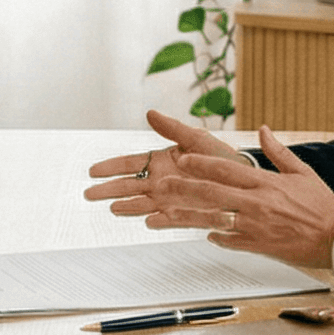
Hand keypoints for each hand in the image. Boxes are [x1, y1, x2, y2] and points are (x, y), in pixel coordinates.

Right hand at [82, 108, 256, 215]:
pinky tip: (146, 221)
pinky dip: (156, 220)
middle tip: (90, 193)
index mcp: (161, 161)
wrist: (243, 178)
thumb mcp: (196, 138)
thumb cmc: (221, 158)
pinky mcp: (183, 213)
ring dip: (126, 206)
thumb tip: (150, 113)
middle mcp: (162, 181)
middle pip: (129, 186)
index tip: (94, 171)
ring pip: (141, 203)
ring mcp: (170, 198)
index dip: (111, 167)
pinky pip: (166, 218)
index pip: (130, 164)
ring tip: (112, 208)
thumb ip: (172, 128)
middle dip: (109, 189)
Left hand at [140, 121, 333, 271]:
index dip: (201, 163)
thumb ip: (279, 152)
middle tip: (163, 184)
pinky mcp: (258, 245)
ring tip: (165, 215)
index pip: (226, 170)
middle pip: (212, 193)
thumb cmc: (322, 206)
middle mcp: (257, 204)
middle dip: (184, 188)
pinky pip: (229, 241)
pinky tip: (204, 234)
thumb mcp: (303, 172)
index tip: (182, 158)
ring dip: (187, 216)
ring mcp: (255, 226)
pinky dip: (216, 236)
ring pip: (213, 220)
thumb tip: (263, 130)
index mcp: (266, 183)